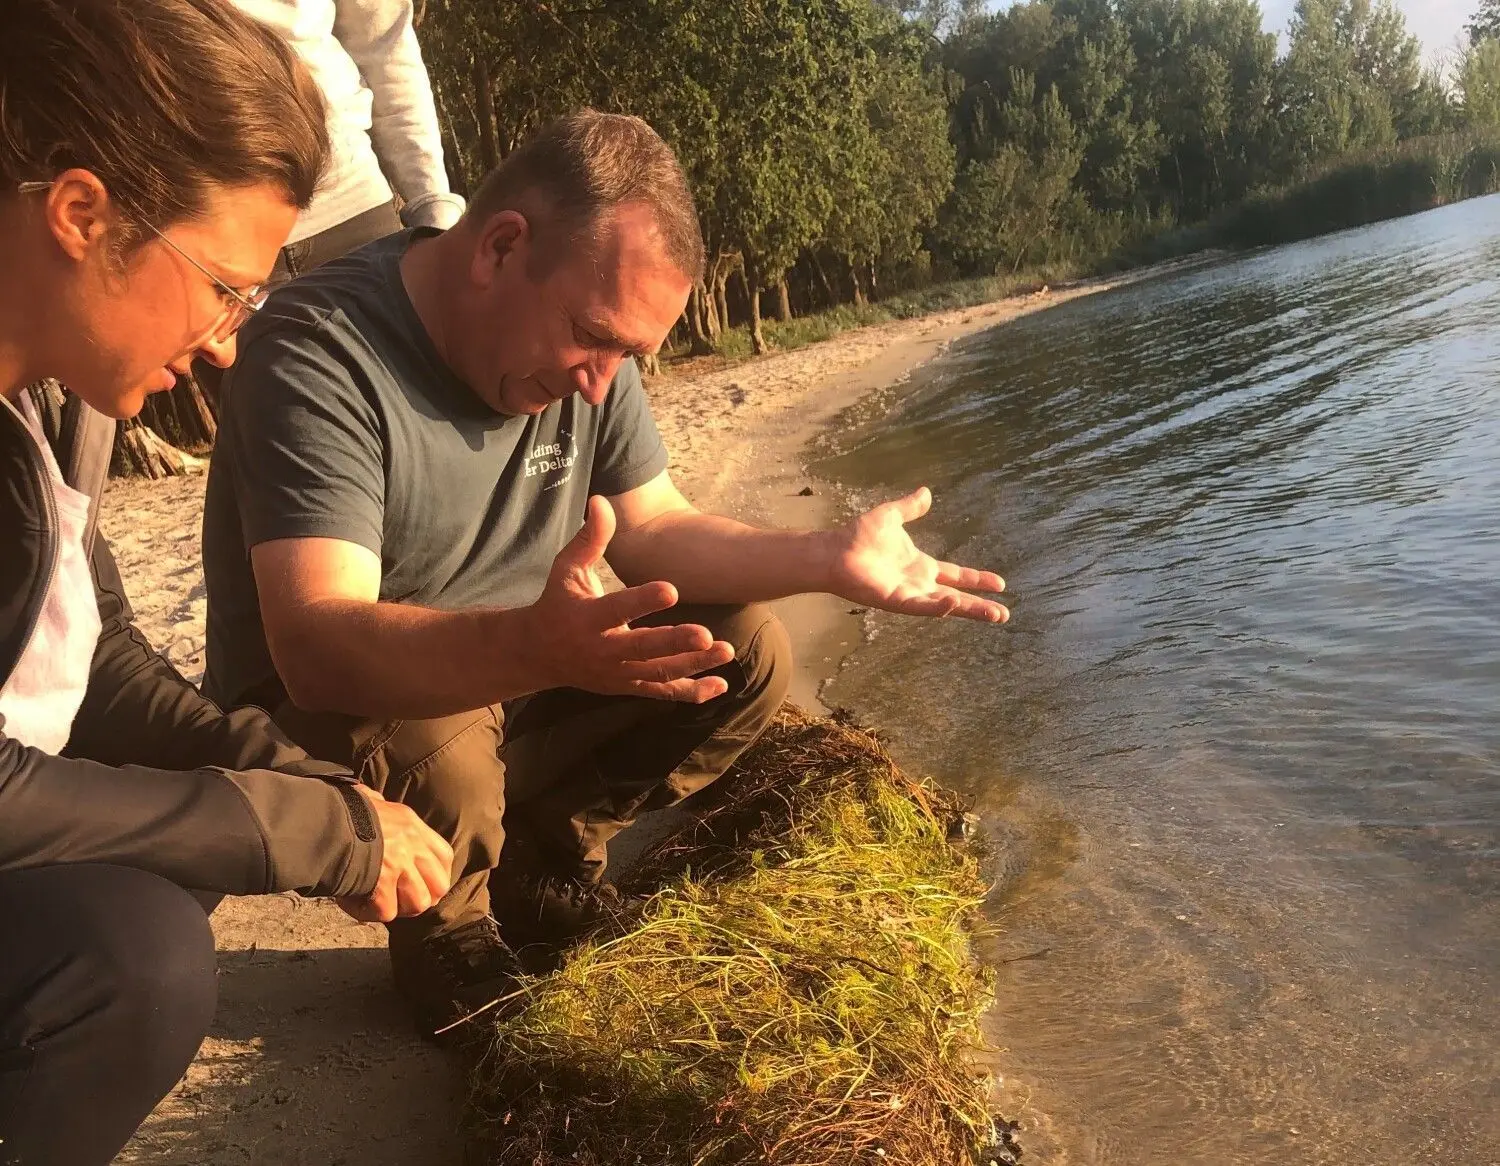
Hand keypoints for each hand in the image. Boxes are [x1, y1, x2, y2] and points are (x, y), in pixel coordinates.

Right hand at [337, 786, 453, 922]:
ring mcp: (400, 863)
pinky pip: (386, 912)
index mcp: (411, 824)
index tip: (423, 885)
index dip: (436, 877)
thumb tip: (375, 801)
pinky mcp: (382, 882)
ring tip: (376, 901)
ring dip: (397, 908)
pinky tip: (353, 902)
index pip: (444, 856)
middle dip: (421, 899)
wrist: (322, 817)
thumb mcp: (372, 801)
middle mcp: (412, 844)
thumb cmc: (342, 810)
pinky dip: (369, 912)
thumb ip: (381, 808)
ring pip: (418, 903)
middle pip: (439, 886)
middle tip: (399, 900)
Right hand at [525, 496, 734, 702]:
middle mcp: (603, 649)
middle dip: (675, 643)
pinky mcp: (628, 686)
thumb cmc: (558, 603)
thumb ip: (590, 538)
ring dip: (694, 665)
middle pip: (643, 648)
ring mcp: (617, 673)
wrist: (538, 654)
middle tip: (706, 635)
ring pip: (658, 672)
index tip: (673, 589)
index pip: (617, 609)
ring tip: (726, 651)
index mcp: (588, 618)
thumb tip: (601, 500)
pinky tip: (721, 685)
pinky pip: (661, 692)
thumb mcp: (567, 569)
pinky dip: (691, 692)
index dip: (643, 601)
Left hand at [828, 487, 1008, 622]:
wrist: (834, 551)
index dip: (977, 579)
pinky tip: (953, 603)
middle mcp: (918, 584)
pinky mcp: (895, 601)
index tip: (1000, 583)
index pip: (956, 575)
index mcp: (921, 566)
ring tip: (995, 615)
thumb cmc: (857, 537)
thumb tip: (926, 492)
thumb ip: (910, 507)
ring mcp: (908, 594)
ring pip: (946, 606)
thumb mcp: (891, 516)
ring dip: (969, 610)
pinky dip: (937, 607)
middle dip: (981, 605)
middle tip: (1005, 613)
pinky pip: (920, 606)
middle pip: (957, 597)